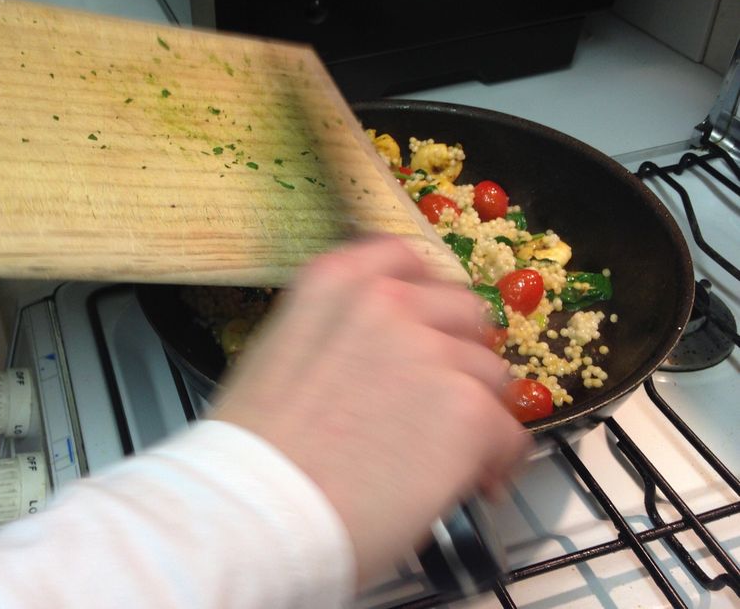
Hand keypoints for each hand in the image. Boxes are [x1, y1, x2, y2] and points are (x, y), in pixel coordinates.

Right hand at [212, 235, 529, 586]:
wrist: (259, 509)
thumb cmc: (257, 452)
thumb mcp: (280, 353)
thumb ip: (338, 333)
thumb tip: (381, 358)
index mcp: (336, 280)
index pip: (407, 258)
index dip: (428, 299)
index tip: (430, 328)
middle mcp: (389, 301)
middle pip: (463, 313)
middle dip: (458, 355)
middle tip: (441, 401)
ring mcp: (431, 352)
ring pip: (490, 375)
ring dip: (477, 411)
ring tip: (452, 456)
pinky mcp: (465, 410)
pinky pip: (509, 433)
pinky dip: (497, 462)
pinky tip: (472, 485)